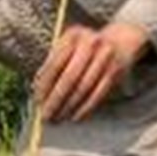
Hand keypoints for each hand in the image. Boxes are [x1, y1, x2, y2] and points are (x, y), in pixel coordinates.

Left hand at [34, 22, 148, 121]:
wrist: (120, 41)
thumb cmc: (83, 49)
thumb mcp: (67, 47)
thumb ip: (51, 65)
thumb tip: (36, 91)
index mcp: (72, 36)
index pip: (54, 64)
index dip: (44, 86)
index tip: (37, 101)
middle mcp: (90, 44)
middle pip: (69, 78)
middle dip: (55, 100)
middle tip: (46, 116)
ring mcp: (105, 57)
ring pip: (83, 88)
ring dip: (68, 107)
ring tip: (58, 119)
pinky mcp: (114, 72)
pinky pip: (97, 94)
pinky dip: (85, 109)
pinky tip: (75, 117)